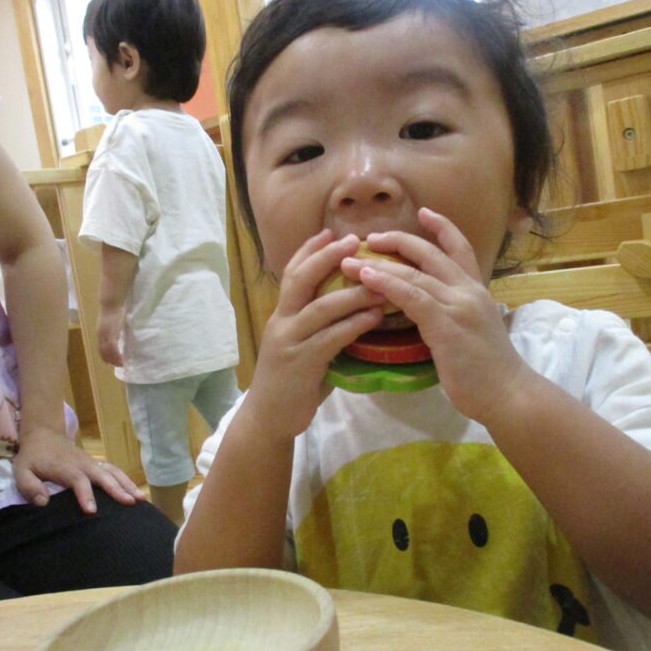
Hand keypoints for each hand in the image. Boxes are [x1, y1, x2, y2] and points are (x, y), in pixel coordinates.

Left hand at [14, 425, 144, 512]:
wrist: (43, 434)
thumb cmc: (32, 457)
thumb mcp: (21, 471)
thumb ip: (30, 487)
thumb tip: (44, 503)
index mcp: (65, 467)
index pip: (78, 480)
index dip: (85, 494)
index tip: (92, 511)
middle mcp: (82, 463)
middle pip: (103, 475)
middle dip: (117, 489)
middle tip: (130, 502)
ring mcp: (91, 462)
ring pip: (113, 472)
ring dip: (128, 484)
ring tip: (141, 499)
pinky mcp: (96, 463)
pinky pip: (114, 471)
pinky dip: (127, 481)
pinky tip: (136, 492)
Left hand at [97, 307, 124, 366]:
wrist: (110, 303)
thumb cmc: (113, 310)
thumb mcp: (111, 322)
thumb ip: (112, 330)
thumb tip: (116, 335)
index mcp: (100, 333)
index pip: (100, 348)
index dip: (104, 356)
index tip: (109, 362)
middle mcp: (101, 335)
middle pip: (103, 351)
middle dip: (110, 359)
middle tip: (117, 364)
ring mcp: (105, 335)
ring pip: (108, 351)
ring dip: (114, 359)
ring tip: (120, 363)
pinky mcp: (111, 333)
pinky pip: (113, 347)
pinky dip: (116, 354)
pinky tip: (121, 358)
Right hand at [244, 230, 385, 439]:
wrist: (268, 419)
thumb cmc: (292, 383)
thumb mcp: (303, 346)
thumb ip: (321, 327)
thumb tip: (354, 309)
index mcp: (282, 315)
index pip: (293, 273)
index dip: (310, 250)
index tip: (331, 231)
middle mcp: (282, 322)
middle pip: (302, 279)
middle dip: (328, 257)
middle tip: (355, 241)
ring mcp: (289, 342)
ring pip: (321, 307)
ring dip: (353, 291)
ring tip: (382, 280)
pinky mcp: (301, 364)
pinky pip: (330, 338)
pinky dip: (354, 324)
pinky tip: (375, 316)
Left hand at [341, 208, 528, 423]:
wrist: (506, 394)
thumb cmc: (487, 371)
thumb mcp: (473, 331)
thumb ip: (453, 313)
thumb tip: (428, 309)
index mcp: (476, 291)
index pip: (460, 248)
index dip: (442, 227)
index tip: (423, 212)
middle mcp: (468, 291)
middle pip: (431, 252)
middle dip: (399, 240)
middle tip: (370, 237)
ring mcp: (458, 305)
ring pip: (415, 273)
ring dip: (379, 263)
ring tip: (349, 260)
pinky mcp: (446, 324)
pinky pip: (410, 296)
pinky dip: (386, 284)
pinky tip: (365, 278)